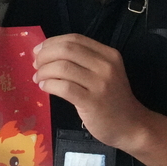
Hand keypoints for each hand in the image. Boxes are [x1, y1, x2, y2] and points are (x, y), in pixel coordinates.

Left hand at [32, 34, 153, 150]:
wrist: (131, 126)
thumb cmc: (113, 100)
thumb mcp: (105, 73)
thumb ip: (83, 62)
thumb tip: (47, 54)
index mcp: (109, 54)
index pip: (75, 39)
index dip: (52, 42)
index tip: (39, 51)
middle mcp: (106, 65)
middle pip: (67, 50)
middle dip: (45, 55)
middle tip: (36, 64)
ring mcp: (100, 84)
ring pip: (63, 68)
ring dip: (44, 71)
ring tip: (38, 78)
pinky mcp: (92, 102)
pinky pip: (63, 87)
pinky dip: (49, 85)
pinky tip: (45, 88)